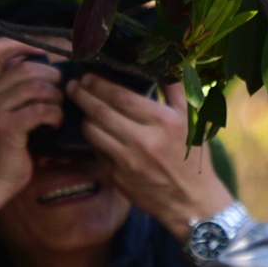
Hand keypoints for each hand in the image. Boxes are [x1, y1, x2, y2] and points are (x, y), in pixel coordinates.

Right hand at [0, 39, 64, 216]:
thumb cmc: (3, 148)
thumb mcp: (3, 113)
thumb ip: (15, 90)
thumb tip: (50, 68)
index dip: (25, 44)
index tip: (48, 53)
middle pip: (28, 67)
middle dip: (53, 77)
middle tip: (62, 92)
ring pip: (37, 86)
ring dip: (56, 97)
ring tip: (58, 110)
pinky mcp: (5, 127)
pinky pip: (40, 109)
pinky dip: (54, 114)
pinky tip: (54, 124)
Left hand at [66, 74, 232, 242]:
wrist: (191, 201)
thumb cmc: (193, 157)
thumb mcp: (194, 120)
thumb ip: (178, 90)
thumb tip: (163, 65)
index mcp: (164, 122)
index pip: (122, 97)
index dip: (100, 84)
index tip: (88, 76)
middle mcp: (144, 141)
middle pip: (101, 112)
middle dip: (83, 95)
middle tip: (73, 85)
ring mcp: (128, 162)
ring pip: (93, 132)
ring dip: (83, 116)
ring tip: (79, 104)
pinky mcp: (118, 177)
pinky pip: (97, 152)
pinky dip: (92, 138)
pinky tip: (91, 129)